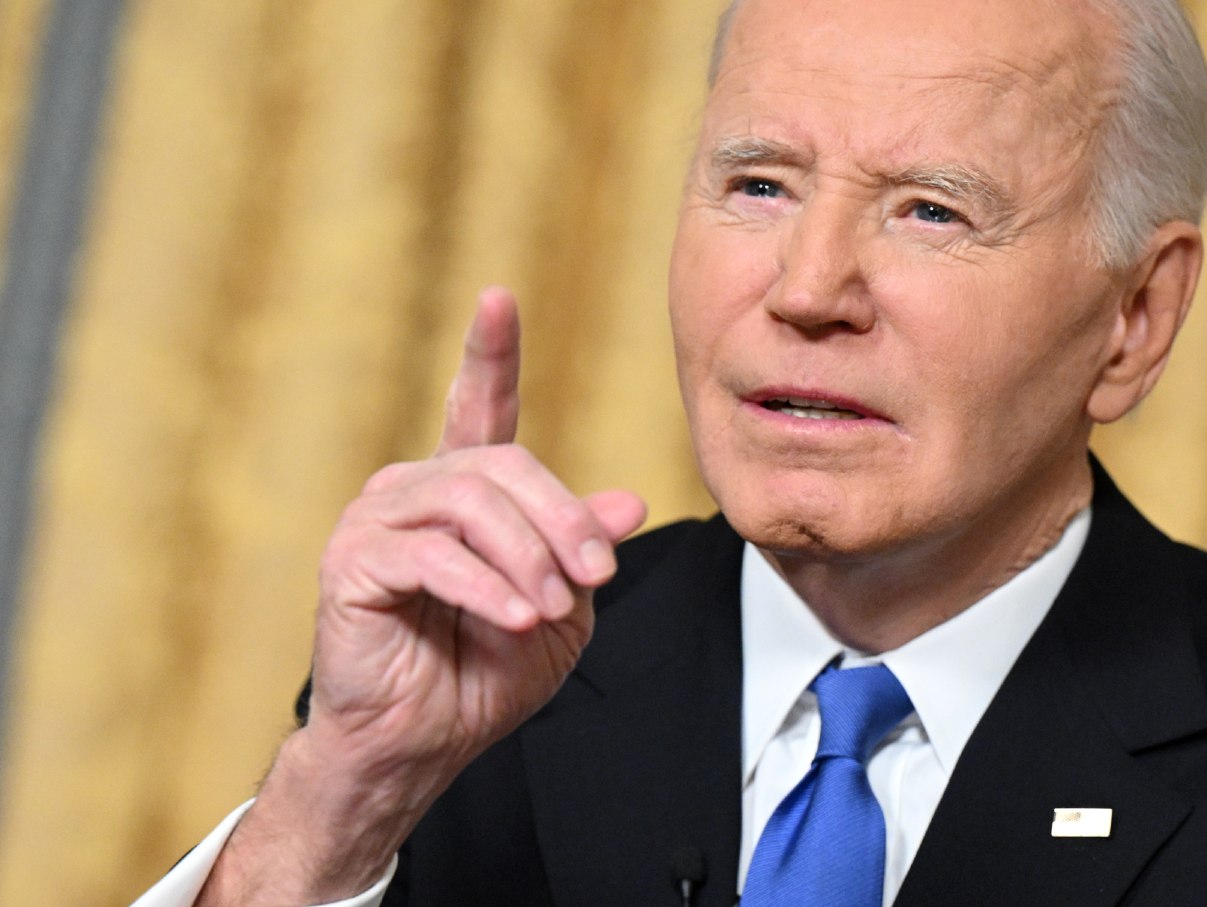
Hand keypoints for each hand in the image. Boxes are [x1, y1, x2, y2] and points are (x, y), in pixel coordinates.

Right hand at [197, 287, 645, 904]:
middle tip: (595, 577)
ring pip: (471, 502)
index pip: (480, 407)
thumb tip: (628, 501)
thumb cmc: (487, 672)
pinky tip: (515, 618)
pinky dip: (486, 587)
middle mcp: (414, 488)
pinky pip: (434, 554)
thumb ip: (583, 547)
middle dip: (562, 519)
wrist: (423, 742)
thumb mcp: (561, 606)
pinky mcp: (353, 561)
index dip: (490, 353)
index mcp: (464, 491)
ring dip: (528, 557)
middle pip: (505, 465)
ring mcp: (376, 519)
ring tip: (549, 608)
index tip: (499, 299)